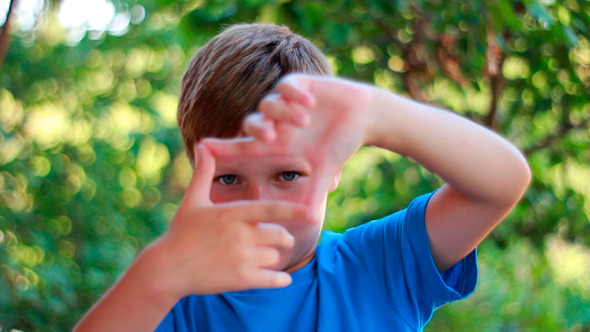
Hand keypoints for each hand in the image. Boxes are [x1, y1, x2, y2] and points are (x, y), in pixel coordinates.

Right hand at [144, 144, 312, 299]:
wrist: (165, 269)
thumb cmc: (180, 232)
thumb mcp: (192, 201)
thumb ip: (204, 173)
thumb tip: (202, 144)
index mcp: (233, 213)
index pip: (272, 209)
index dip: (295, 211)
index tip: (313, 213)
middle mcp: (241, 234)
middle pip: (280, 235)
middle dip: (283, 238)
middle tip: (278, 239)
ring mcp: (242, 258)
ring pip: (275, 257)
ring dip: (273, 258)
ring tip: (258, 258)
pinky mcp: (241, 280)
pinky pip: (273, 279)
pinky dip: (280, 280)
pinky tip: (281, 279)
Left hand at [204, 74, 374, 203]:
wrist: (361, 118)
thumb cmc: (337, 146)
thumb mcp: (323, 173)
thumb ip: (313, 194)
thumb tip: (311, 222)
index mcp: (276, 143)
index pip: (244, 146)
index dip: (224, 148)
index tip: (202, 147)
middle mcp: (276, 122)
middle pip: (253, 123)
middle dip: (257, 129)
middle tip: (269, 137)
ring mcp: (287, 102)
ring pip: (269, 103)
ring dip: (282, 113)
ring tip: (303, 122)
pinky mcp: (301, 84)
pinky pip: (288, 85)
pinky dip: (294, 94)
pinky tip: (309, 103)